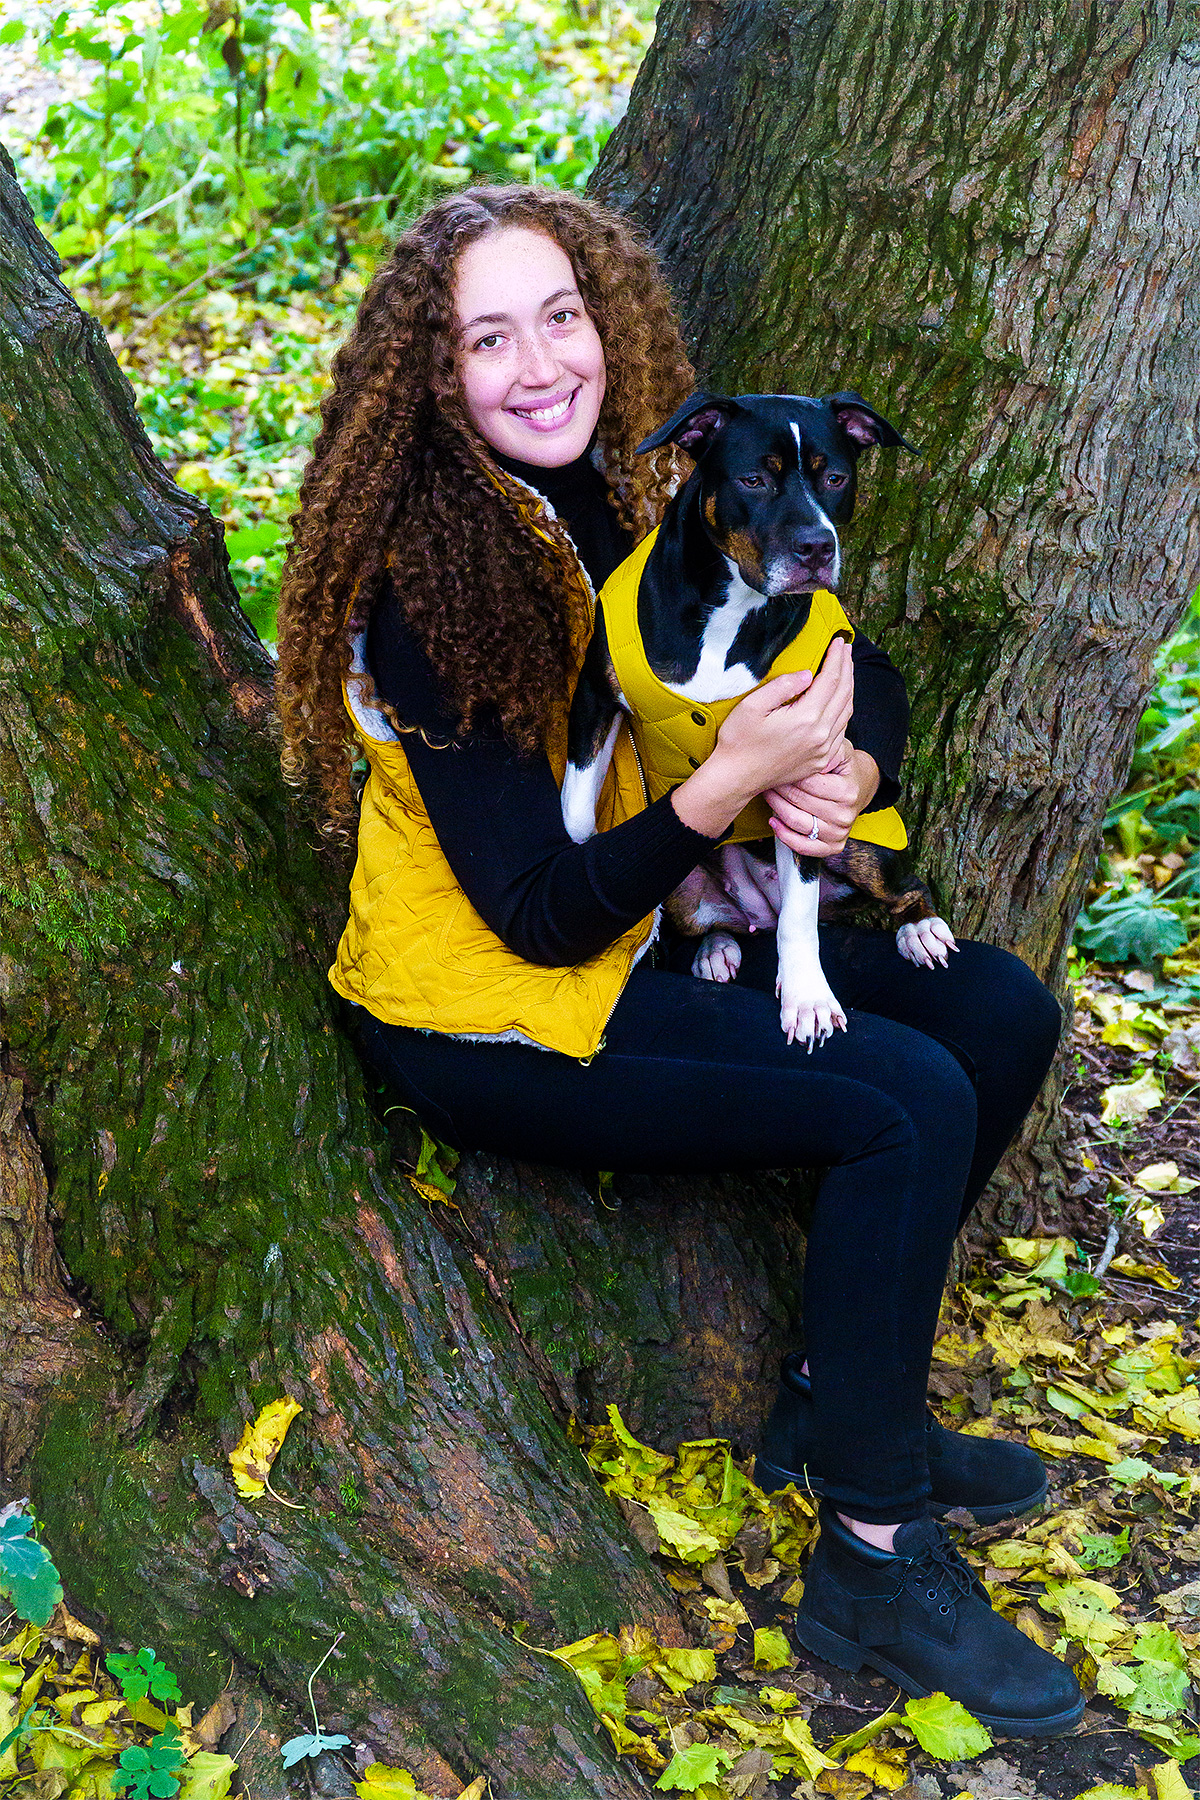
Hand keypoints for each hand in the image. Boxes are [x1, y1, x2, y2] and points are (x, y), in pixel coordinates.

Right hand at [671, 638, 853, 838]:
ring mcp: (823, 751)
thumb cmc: (738, 741)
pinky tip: (838, 701)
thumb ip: (782, 686)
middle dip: (847, 668)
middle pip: (844, 694)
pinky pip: (841, 731)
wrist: (735, 779)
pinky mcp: (820, 761)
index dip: (836, 658)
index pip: (830, 680)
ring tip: (845, 670)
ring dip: (848, 688)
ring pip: (847, 713)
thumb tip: (807, 674)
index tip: (839, 641)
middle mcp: (820, 736)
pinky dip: (843, 711)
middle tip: (845, 650)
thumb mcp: (752, 706)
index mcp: (806, 719)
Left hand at [765, 748, 881, 857]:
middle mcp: (844, 815)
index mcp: (847, 792)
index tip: (777, 765)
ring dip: (776, 807)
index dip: (789, 772)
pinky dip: (783, 835)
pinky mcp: (832, 847)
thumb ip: (826, 749)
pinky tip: (774, 821)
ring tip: (768, 794)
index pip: (808, 783)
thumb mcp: (841, 752)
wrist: (861, 788)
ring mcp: (838, 833)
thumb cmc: (845, 769)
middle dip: (779, 787)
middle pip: (799, 801)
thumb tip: (805, 751)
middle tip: (768, 777)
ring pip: (796, 822)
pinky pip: (802, 846)